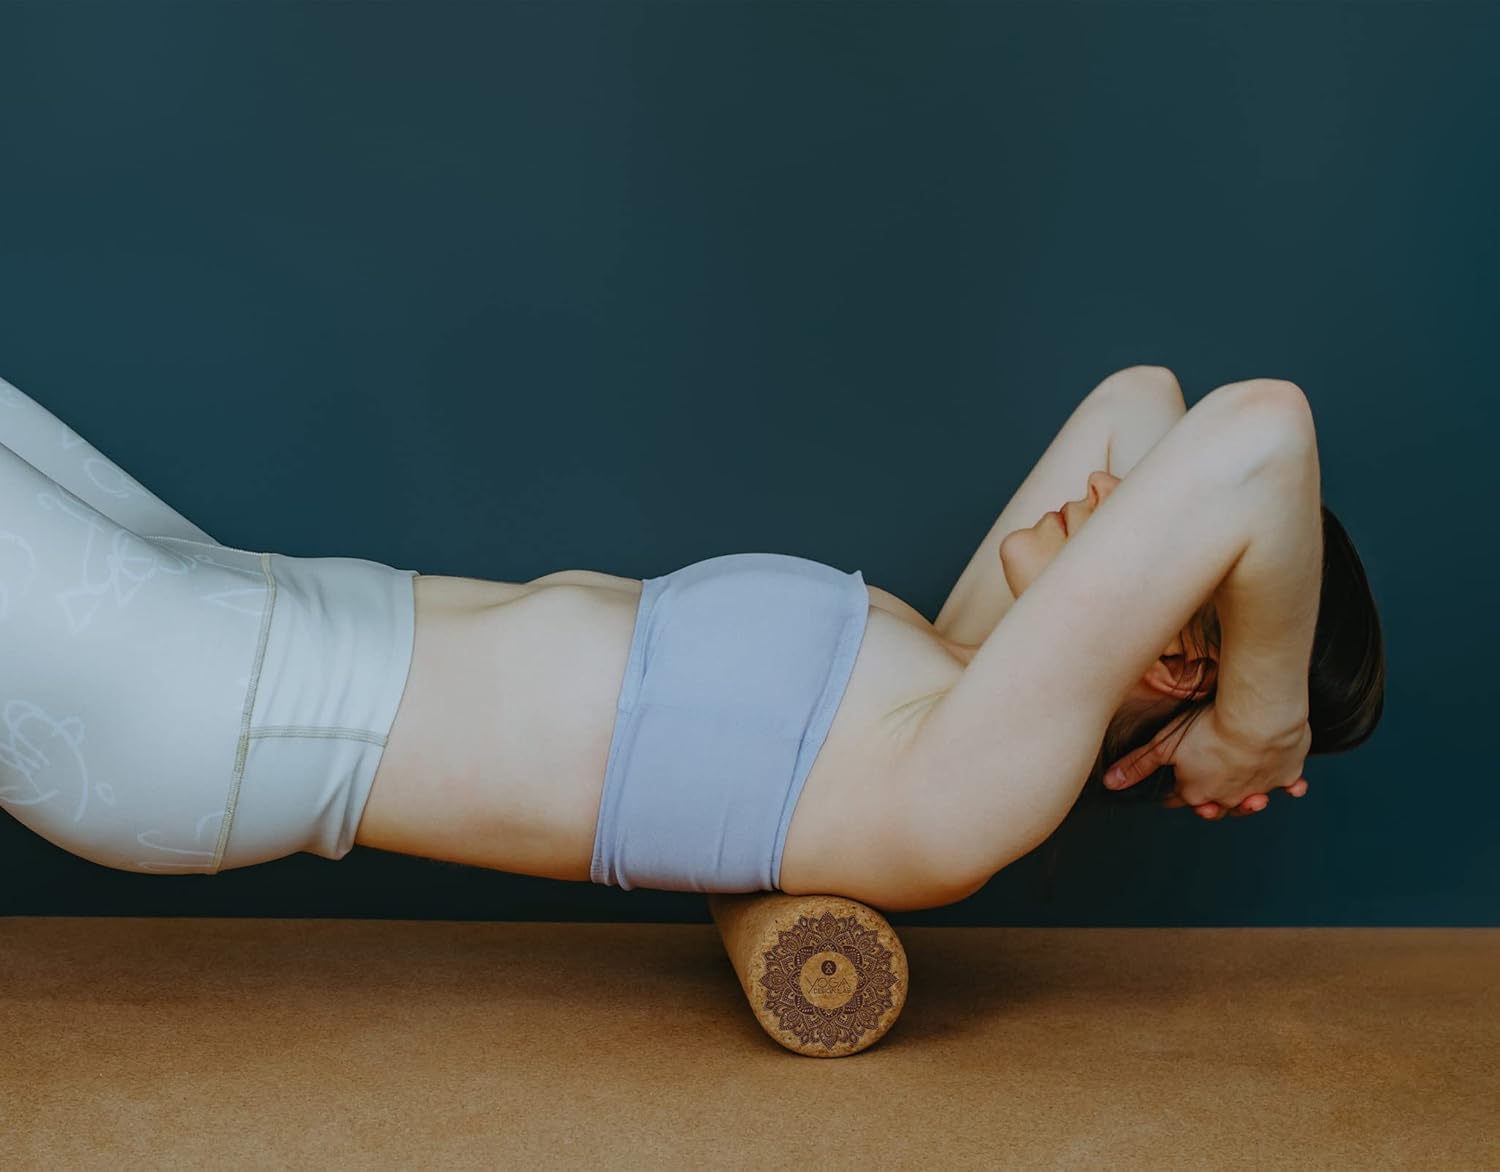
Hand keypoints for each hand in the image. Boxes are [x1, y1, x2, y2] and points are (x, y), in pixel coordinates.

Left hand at [1103, 702, 1310, 820]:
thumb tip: (1110, 783)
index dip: (1175, 794)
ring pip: (1253, 800)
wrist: (1256, 720)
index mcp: (1198, 792)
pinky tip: (1291, 787)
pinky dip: (1289, 786)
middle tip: (1208, 797)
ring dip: (1249, 799)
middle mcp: (1229, 797)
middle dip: (1211, 802)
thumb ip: (1139, 765)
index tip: (1173, 793)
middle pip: (1218, 805)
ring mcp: (1260, 788)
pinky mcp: (1286, 774)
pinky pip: (1289, 785)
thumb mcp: (1164, 745)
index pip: (1181, 799)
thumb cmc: (1207, 729)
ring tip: (1249, 796)